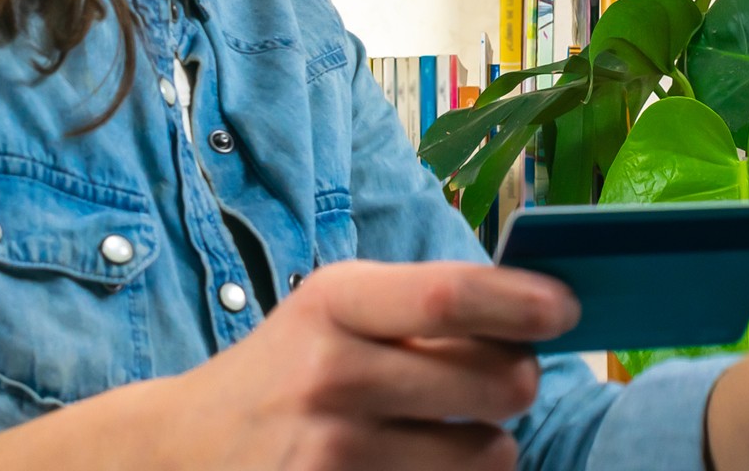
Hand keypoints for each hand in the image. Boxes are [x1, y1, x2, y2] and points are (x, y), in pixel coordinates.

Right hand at [163, 259, 580, 470]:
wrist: (181, 453)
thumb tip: (539, 310)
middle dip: (519, 383)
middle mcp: (333, 373)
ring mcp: (335, 453)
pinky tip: (417, 468)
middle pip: (494, 381)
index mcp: (334, 302)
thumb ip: (420, 308)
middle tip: (503, 382)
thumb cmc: (283, 374)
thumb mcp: (331, 315)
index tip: (567, 309)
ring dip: (491, 446)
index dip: (522, 302)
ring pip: (488, 454)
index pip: (449, 295)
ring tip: (445, 435)